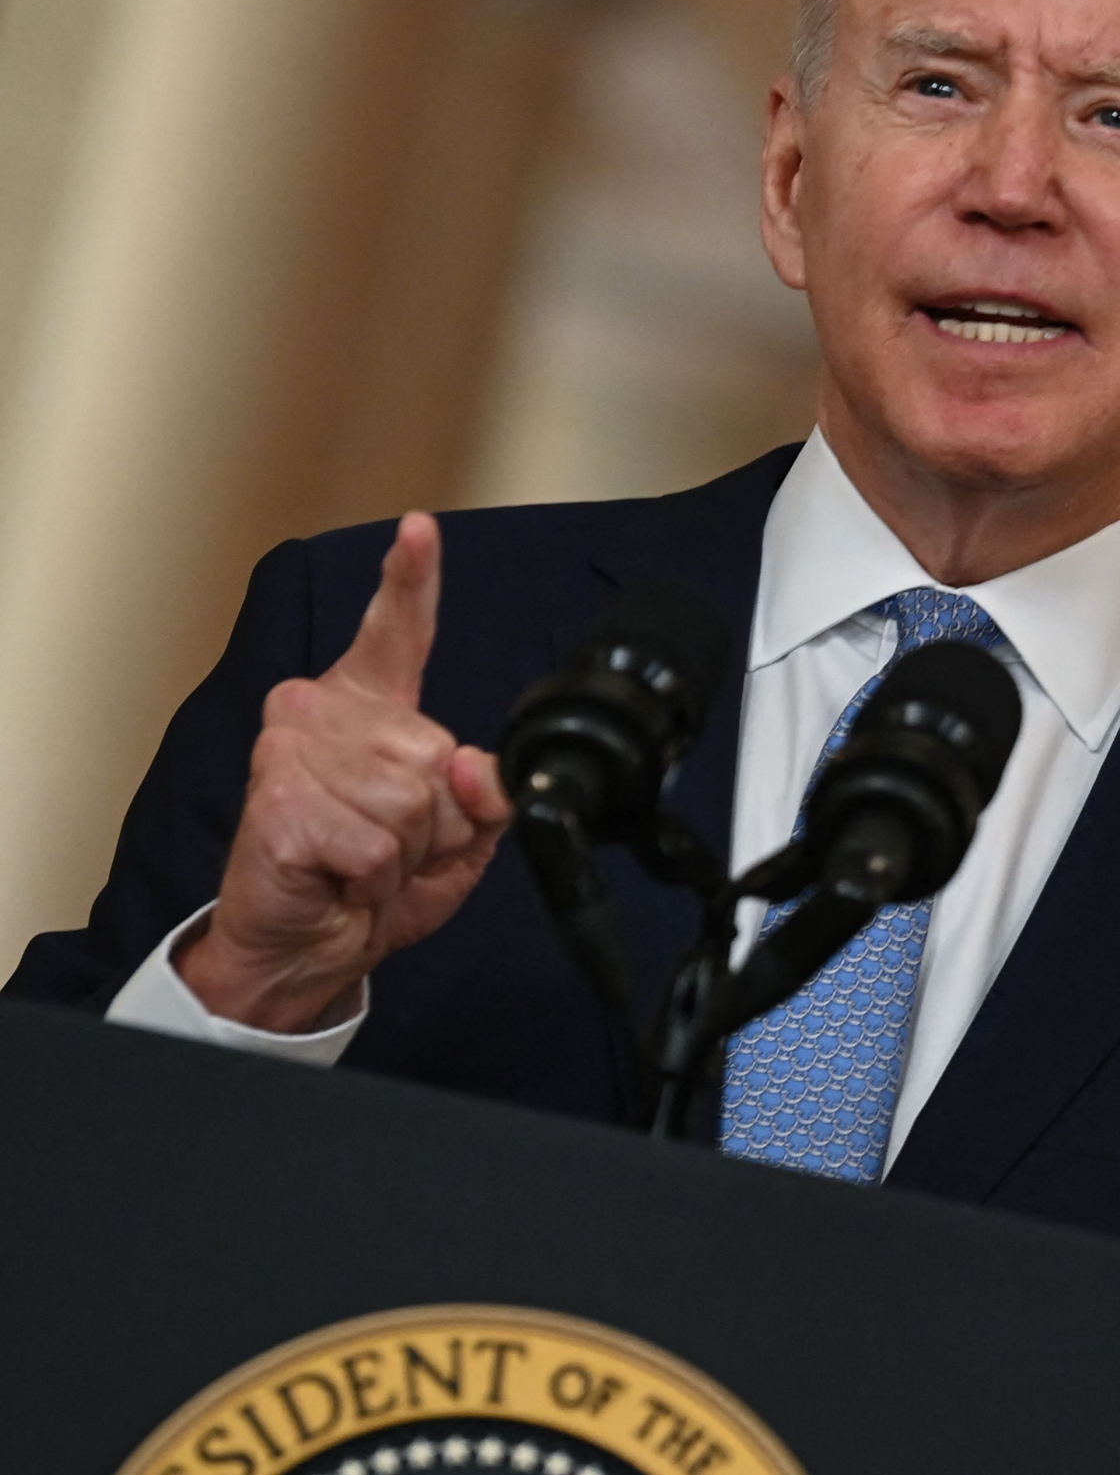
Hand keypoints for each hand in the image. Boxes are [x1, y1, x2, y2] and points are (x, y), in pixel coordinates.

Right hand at [176, 514, 511, 1030]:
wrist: (307, 945)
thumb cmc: (372, 883)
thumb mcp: (459, 840)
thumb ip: (485, 795)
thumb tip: (475, 767)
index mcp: (367, 708)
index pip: (396, 633)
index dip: (410, 579)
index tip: (420, 529)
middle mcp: (319, 712)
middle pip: (439, 755)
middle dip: (438, 821)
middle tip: (389, 846)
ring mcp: (291, 750)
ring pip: (413, 801)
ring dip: (405, 852)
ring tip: (361, 862)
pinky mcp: (278, 798)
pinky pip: (377, 843)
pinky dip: (373, 877)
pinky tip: (338, 876)